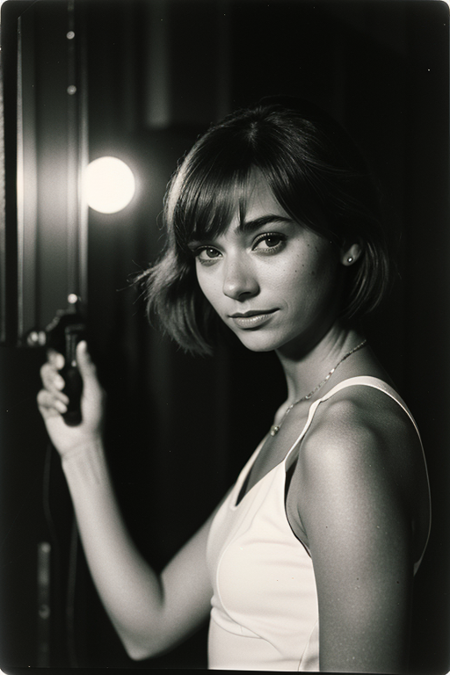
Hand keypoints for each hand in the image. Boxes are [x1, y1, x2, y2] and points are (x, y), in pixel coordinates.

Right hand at [38, 341, 104, 456]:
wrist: (83, 441)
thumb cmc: (95, 417)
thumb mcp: (95, 389)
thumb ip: (87, 367)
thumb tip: (83, 346)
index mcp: (79, 376)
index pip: (64, 358)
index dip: (58, 356)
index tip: (61, 362)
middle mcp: (67, 383)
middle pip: (50, 366)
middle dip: (53, 373)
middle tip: (62, 383)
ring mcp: (56, 394)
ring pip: (45, 380)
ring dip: (55, 390)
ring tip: (66, 400)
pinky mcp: (47, 405)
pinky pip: (42, 396)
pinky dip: (52, 402)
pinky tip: (62, 409)